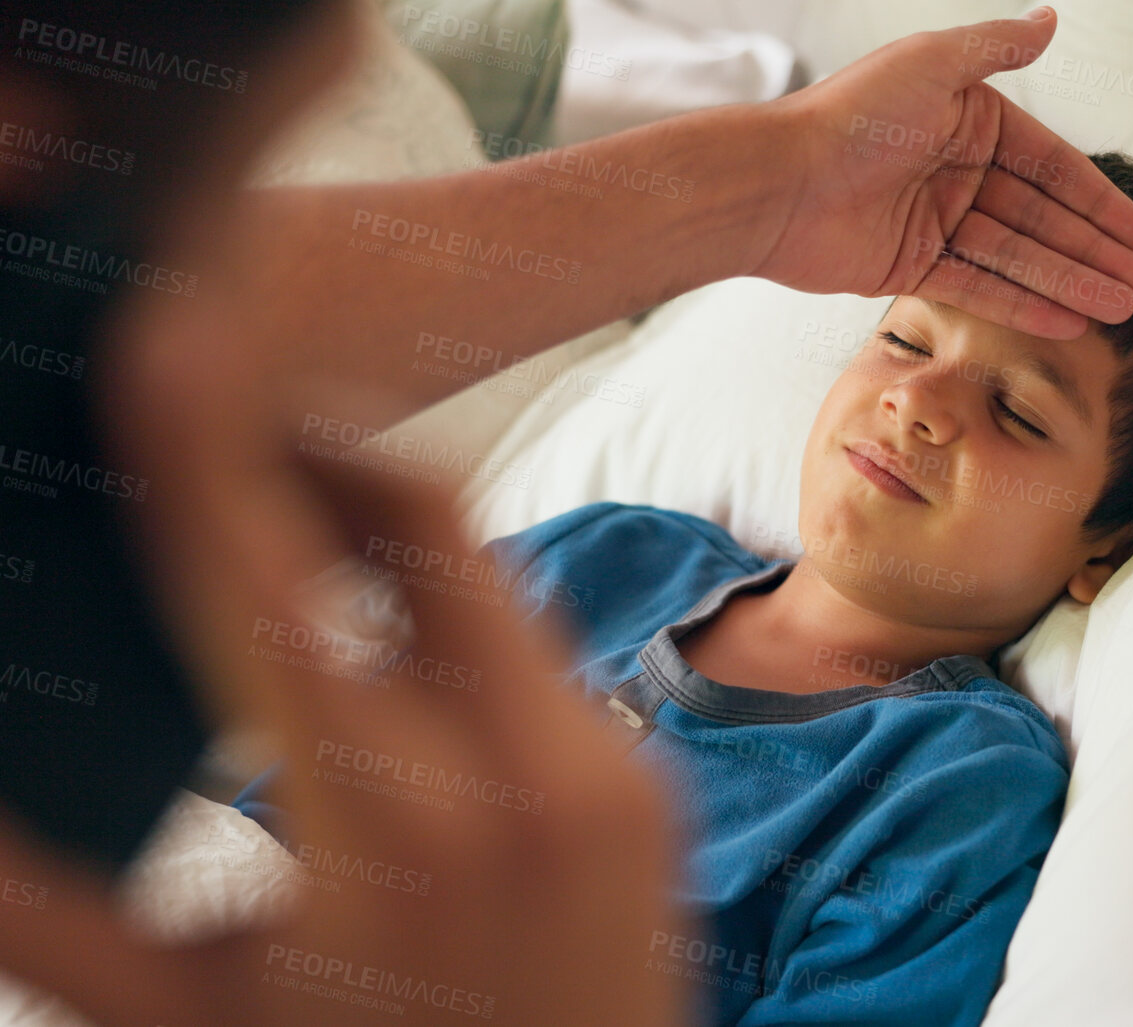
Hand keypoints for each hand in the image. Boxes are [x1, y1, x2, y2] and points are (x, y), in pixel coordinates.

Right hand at [0, 282, 693, 1024]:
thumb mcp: (174, 1015)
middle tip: (227, 423)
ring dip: (383, 533)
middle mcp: (525, 779)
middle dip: (317, 451)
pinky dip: (451, 619)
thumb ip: (44, 901)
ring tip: (285, 527)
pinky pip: (540, 650)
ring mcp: (612, 773)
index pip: (277, 590)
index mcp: (387, 831)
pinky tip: (380, 645)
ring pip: (485, 573)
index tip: (170, 331)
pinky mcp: (653, 784)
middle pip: (424, 522)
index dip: (210, 451)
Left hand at [751, 8, 1132, 338]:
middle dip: (1094, 252)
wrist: (775, 183)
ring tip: (1122, 308)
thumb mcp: (933, 64)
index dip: (1099, 201)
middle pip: (1041, 219)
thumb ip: (997, 48)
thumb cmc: (849, 115)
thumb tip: (1050, 17)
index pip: (1051, 166)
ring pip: (1018, 258)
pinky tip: (1069, 321)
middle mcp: (955, 170)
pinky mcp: (910, 266)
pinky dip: (1024, 305)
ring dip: (1070, 283)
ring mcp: (935, 221)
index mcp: (967, 119)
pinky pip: (980, 288)